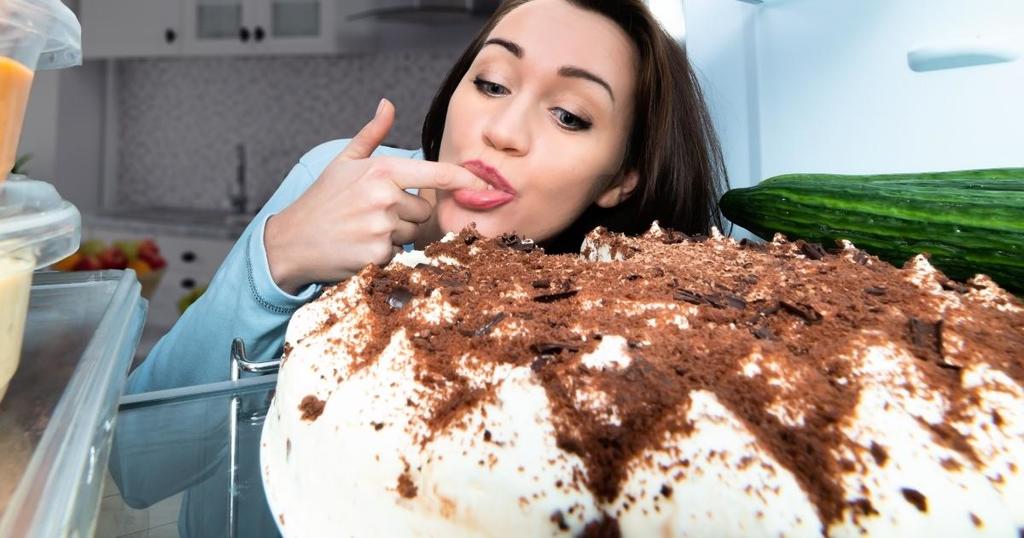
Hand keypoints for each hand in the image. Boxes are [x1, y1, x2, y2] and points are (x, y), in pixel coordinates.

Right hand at [264, 99, 481, 293]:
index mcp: (381, 170)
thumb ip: (372, 134)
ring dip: (396, 234)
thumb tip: (388, 105)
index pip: (437, 173)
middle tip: (373, 214)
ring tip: (364, 230)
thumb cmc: (321, 200)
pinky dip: (385, 254)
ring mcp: (382, 228)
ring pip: (413, 232)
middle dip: (407, 213)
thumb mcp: (344, 161)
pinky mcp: (378, 256)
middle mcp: (384, 198)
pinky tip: (361, 247)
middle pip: (425, 209)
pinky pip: (400, 254)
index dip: (465, 179)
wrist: (291, 241)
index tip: (485, 183)